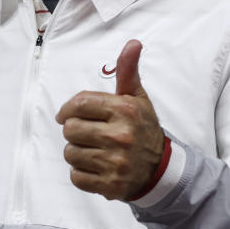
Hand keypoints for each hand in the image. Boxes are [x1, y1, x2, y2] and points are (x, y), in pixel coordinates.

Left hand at [54, 39, 165, 200]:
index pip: (77, 104)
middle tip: (90, 135)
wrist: (162, 170)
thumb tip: (133, 43)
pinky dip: (82, 174)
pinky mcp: (111, 185)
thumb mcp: (137, 98)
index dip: (67, 110)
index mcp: (125, 110)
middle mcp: (121, 135)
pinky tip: (98, 168)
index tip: (68, 115)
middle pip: (70, 129)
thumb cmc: (142, 129)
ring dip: (78, 153)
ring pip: (70, 153)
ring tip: (96, 152)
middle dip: (75, 131)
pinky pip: (76, 177)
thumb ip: (128, 71)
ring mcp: (116, 162)